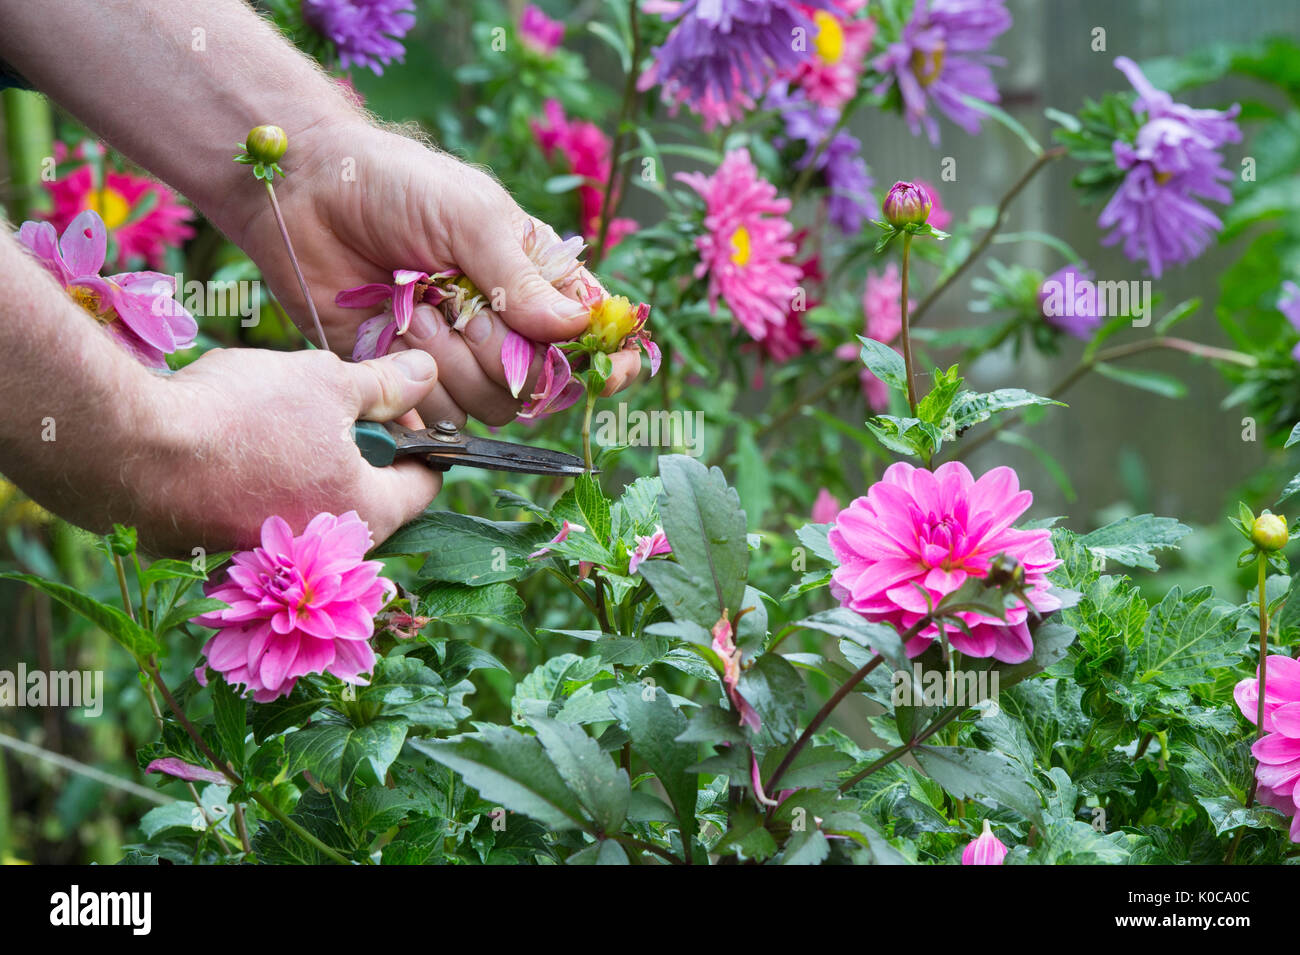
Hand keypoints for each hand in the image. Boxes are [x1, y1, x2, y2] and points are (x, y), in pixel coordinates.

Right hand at [130, 346, 441, 552]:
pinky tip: (227, 444)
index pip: (425, 483)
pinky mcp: (220, 552)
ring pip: (306, 498)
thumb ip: (385, 384)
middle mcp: (324, 553)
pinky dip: (252, 478)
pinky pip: (255, 511)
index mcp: (367, 514)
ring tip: (268, 416)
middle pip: (364, 492)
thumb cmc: (242, 418)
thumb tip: (427, 374)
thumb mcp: (327, 382)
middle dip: (353, 445)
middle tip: (322, 402)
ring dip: (300, 459)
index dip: (417, 436)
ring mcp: (269, 559)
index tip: (390, 402)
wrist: (131, 452)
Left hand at [231, 120, 642, 428]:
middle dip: (501, 354)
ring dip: (450, 362)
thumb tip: (577, 328)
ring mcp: (457, 357)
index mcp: (536, 282)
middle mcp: (505, 328)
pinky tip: (392, 332)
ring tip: (413, 307)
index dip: (606, 362)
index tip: (605, 371)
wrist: (308, 194)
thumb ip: (523, 280)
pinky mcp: (409, 379)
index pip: (592, 338)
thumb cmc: (398, 186)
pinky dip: (415, 382)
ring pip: (488, 405)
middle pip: (540, 386)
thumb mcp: (473, 217)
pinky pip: (435, 416)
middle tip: (460, 306)